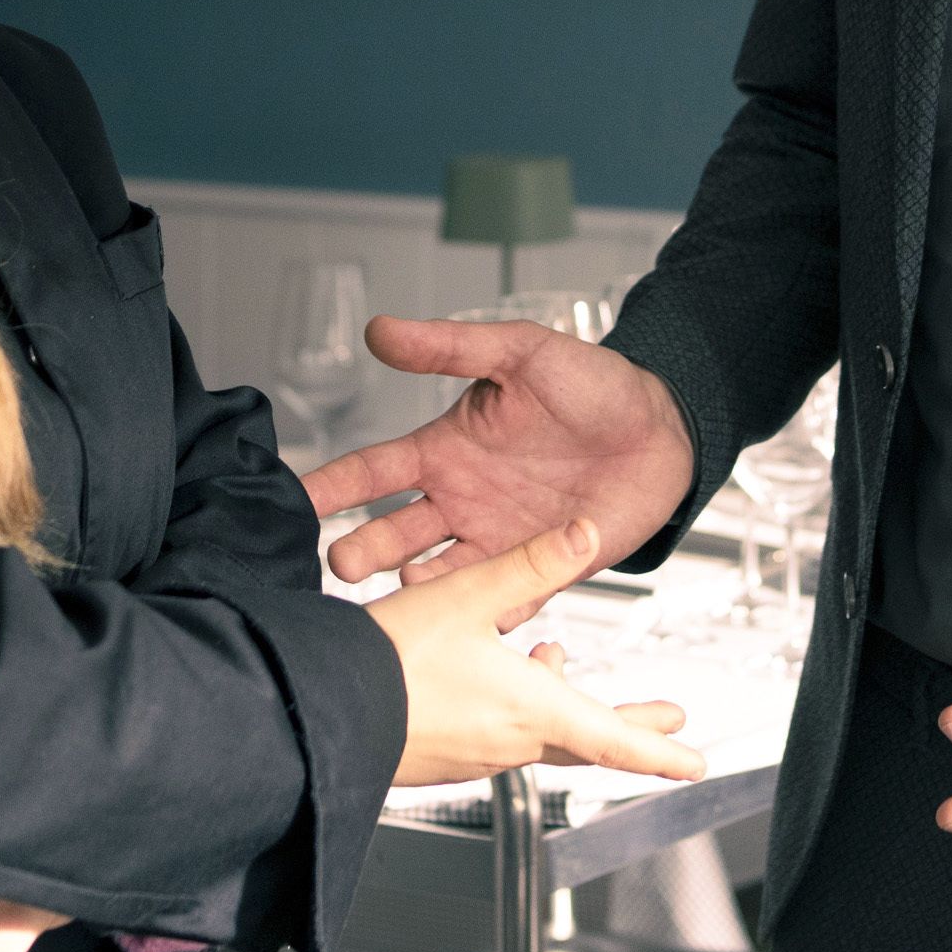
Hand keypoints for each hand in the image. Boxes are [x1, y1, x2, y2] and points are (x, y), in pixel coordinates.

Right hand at [304, 315, 692, 588]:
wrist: (661, 427)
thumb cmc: (589, 384)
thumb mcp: (519, 352)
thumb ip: (450, 346)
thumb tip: (378, 328)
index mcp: (444, 451)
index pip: (371, 472)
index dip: (329, 487)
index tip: (289, 501)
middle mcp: (459, 502)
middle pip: (391, 536)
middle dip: (361, 551)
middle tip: (340, 563)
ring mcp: (496, 541)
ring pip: (437, 576)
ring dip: (418, 589)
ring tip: (406, 590)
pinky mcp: (538, 570)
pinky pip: (504, 602)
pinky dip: (488, 615)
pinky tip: (476, 622)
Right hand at [370, 518, 707, 787]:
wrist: (312, 714)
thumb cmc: (388, 665)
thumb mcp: (466, 597)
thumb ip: (528, 564)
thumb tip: (586, 533)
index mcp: (529, 709)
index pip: (613, 740)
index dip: (659, 749)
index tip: (694, 760)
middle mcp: (507, 741)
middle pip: (584, 738)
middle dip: (628, 727)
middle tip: (664, 721)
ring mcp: (471, 755)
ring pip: (535, 731)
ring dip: (558, 704)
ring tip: (556, 664)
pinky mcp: (436, 755)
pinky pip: (491, 733)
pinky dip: (510, 705)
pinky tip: (487, 676)